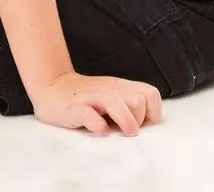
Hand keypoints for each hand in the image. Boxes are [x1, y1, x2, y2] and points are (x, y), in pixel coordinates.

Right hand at [32, 71, 161, 135]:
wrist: (54, 86)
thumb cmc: (88, 96)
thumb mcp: (113, 95)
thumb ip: (128, 104)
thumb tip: (145, 125)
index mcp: (122, 87)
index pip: (150, 94)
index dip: (153, 111)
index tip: (146, 125)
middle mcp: (110, 89)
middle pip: (137, 99)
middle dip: (140, 118)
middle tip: (132, 132)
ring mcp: (92, 97)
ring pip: (116, 103)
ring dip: (126, 120)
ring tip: (127, 133)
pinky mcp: (74, 108)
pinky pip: (88, 114)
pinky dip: (97, 124)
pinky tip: (100, 131)